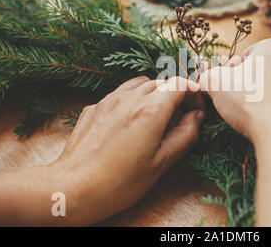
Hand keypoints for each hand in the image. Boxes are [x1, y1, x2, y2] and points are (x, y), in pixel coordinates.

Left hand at [51, 76, 204, 224]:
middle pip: (161, 82)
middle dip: (174, 95)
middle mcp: (129, 98)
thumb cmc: (120, 182)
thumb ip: (185, 134)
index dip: (192, 93)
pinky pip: (120, 93)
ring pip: (140, 83)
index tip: (194, 109)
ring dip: (153, 94)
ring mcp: (109, 100)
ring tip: (153, 118)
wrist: (74, 188)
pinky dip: (132, 100)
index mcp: (150, 110)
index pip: (179, 84)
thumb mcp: (162, 162)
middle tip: (177, 119)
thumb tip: (196, 116)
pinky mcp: (94, 107)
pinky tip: (129, 124)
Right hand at [199, 38, 270, 225]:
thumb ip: (207, 77)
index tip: (223, 83)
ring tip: (247, 114)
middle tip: (233, 98)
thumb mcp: (216, 83)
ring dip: (259, 99)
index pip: (246, 52)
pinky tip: (263, 124)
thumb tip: (206, 81)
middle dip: (245, 83)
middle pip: (261, 70)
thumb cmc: (251, 101)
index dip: (230, 68)